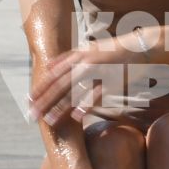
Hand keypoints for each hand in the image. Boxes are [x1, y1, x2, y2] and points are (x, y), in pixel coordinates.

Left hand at [28, 38, 143, 127]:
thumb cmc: (113, 51)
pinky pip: (95, 95)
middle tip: (32, 115)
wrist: (140, 46)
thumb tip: (48, 65)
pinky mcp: (111, 81)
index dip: (40, 88)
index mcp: (77, 56)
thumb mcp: (88, 49)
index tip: (28, 100)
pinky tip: (76, 118)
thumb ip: (67, 57)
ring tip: (50, 121)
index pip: (53, 74)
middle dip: (44, 101)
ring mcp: (98, 72)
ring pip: (74, 92)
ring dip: (60, 108)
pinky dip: (85, 106)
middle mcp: (84, 63)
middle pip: (59, 85)